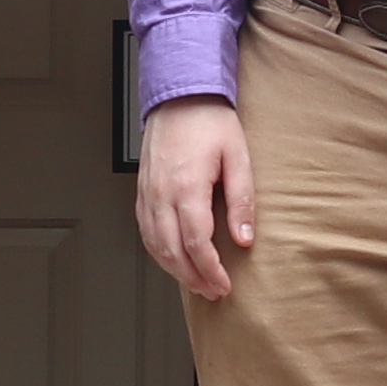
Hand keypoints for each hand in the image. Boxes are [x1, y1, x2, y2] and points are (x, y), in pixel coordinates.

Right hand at [135, 97, 257, 298]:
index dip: (210, 270)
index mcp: (186, 187)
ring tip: (196, 282)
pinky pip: (145, 230)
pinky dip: (158, 252)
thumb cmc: (209, 120)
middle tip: (213, 291)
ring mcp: (147, 193)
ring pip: (154, 245)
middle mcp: (161, 194)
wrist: (180, 94)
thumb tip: (244, 238)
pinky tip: (172, 259)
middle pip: (172, 252)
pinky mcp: (142, 190)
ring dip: (174, 270)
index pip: (196, 244)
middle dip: (193, 278)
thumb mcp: (238, 157)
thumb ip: (242, 200)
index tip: (224, 285)